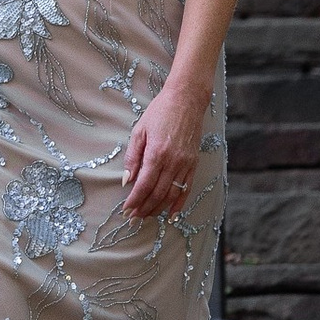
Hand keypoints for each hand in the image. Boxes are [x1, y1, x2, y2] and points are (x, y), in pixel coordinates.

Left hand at [120, 79, 205, 221]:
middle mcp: (173, 162)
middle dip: (144, 208)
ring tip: (147, 217)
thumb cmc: (159, 113)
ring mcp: (185, 164)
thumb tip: (126, 181)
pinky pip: (186, 189)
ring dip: (158, 209)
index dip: (134, 200)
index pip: (144, 185)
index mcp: (157, 154)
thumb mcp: (139, 131)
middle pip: (157, 194)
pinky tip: (171, 214)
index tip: (126, 210)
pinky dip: (179, 204)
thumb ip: (133, 157)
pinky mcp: (194, 164)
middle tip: (133, 218)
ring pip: (172, 195)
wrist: (186, 101)